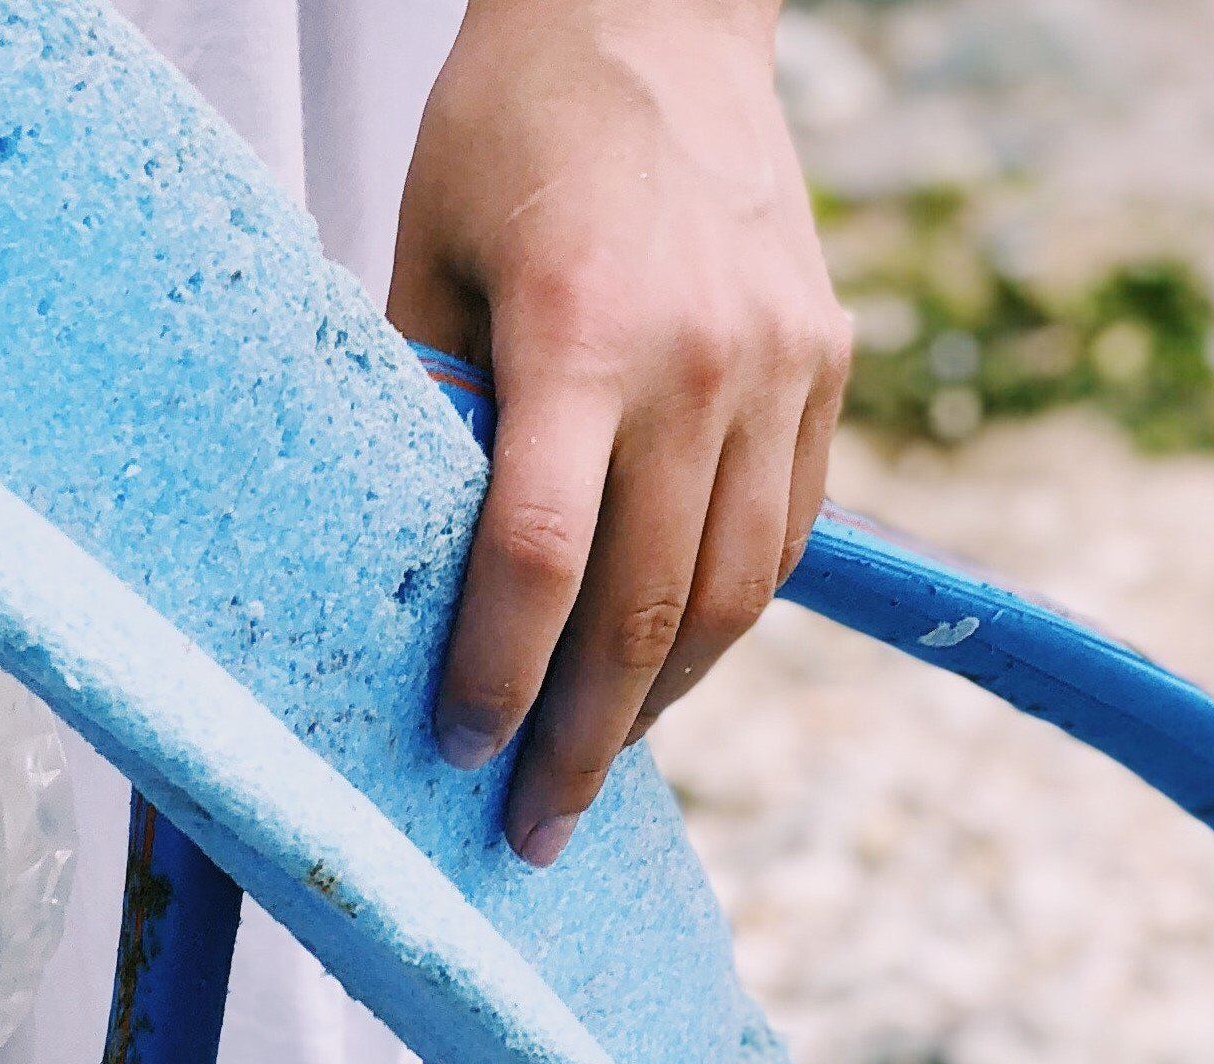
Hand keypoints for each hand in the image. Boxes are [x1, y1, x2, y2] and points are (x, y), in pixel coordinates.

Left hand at [390, 0, 850, 866]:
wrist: (657, 4)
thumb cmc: (508, 134)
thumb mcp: (424, 261)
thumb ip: (421, 418)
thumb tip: (389, 579)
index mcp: (579, 331)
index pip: (541, 557)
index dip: (499, 676)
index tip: (460, 754)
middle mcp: (700, 358)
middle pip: (648, 611)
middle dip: (584, 742)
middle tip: (533, 831)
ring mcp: (780, 363)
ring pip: (732, 596)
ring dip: (662, 704)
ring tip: (591, 766)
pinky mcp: (825, 361)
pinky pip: (782, 535)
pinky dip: (722, 622)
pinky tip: (660, 672)